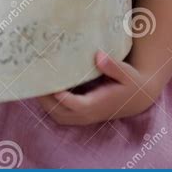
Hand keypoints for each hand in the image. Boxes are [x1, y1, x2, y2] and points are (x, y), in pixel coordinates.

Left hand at [36, 50, 158, 125]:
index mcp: (97, 104)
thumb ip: (113, 65)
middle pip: (60, 112)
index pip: (75, 105)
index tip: (49, 84)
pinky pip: (60, 113)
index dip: (61, 97)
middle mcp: (88, 114)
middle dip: (45, 98)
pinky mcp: (81, 114)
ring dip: (44, 102)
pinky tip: (44, 88)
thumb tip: (98, 55)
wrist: (137, 97)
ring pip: (57, 115)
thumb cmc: (131, 82)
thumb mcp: (127, 73)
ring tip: (34, 82)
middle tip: (34, 79)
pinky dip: (50, 103)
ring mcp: (83, 116)